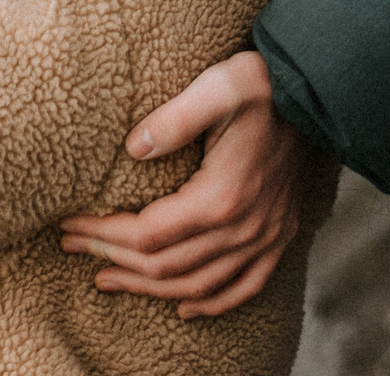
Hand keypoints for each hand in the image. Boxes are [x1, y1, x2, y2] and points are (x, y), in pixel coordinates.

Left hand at [57, 51, 307, 317]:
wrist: (320, 93)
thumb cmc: (261, 84)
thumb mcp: (216, 87)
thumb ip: (174, 118)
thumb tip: (133, 148)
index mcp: (222, 196)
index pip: (148, 234)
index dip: (103, 234)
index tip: (69, 225)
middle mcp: (244, 228)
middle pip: (165, 265)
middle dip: (112, 259)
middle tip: (70, 247)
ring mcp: (265, 237)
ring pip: (199, 284)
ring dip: (149, 288)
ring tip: (107, 279)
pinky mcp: (279, 236)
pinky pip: (246, 286)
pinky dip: (213, 302)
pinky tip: (184, 306)